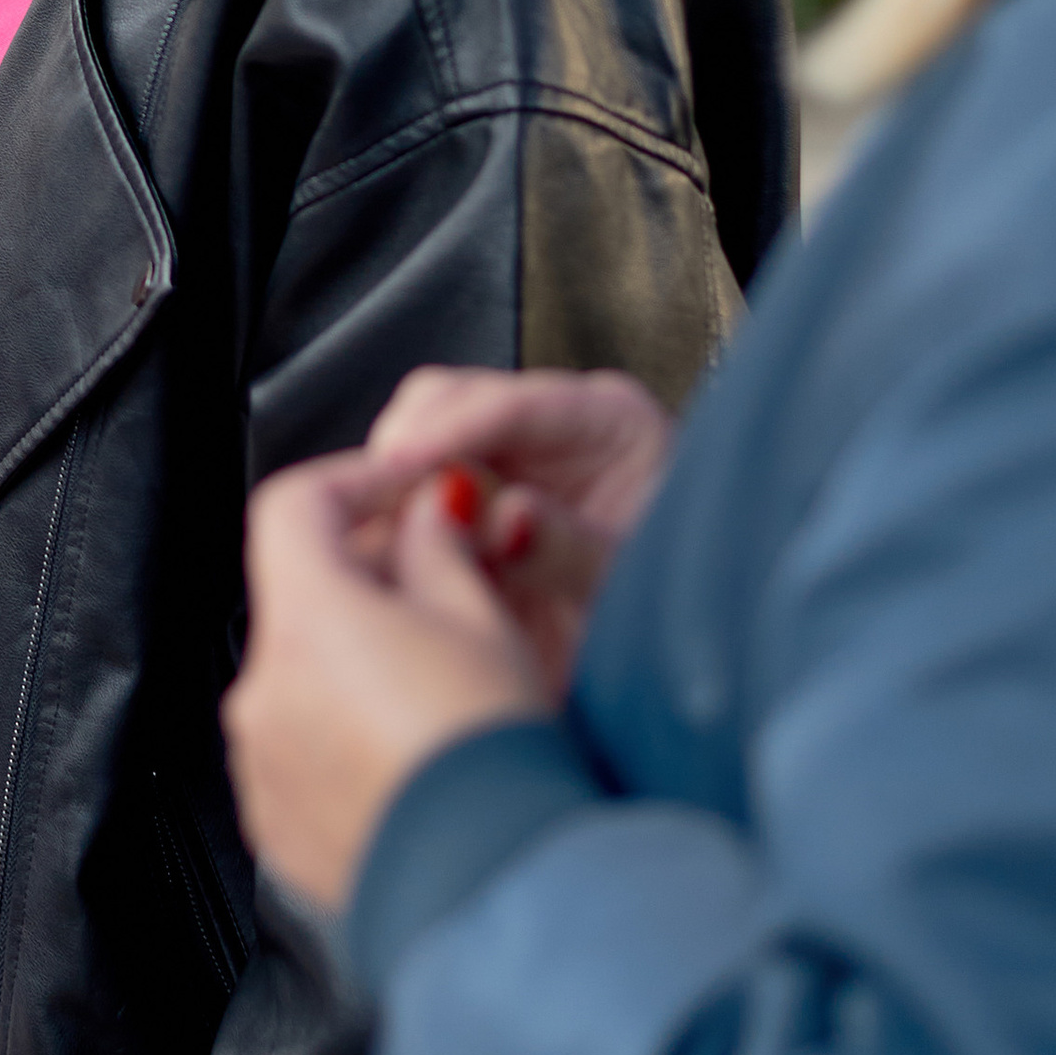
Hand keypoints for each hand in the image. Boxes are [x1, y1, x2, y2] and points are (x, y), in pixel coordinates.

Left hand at [225, 455, 550, 914]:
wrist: (495, 890)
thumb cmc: (493, 756)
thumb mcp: (482, 623)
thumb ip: (438, 547)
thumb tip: (424, 511)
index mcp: (304, 623)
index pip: (293, 506)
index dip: (353, 481)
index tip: (405, 487)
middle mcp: (262, 690)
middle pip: (296, 593)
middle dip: (364, 573)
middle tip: (443, 577)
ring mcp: (260, 762)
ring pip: (298, 672)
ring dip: (352, 654)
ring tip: (438, 675)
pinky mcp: (275, 822)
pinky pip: (299, 744)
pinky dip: (343, 725)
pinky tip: (412, 743)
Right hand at [356, 368, 672, 692]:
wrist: (680, 650)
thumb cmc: (674, 606)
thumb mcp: (629, 582)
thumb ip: (568, 549)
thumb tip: (505, 517)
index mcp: (612, 421)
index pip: (513, 405)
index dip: (447, 432)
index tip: (396, 467)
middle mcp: (556, 425)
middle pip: (448, 404)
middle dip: (406, 455)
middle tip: (375, 515)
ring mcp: (512, 457)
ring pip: (419, 442)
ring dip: (393, 490)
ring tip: (382, 543)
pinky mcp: (476, 496)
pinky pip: (415, 493)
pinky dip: (397, 521)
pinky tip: (391, 557)